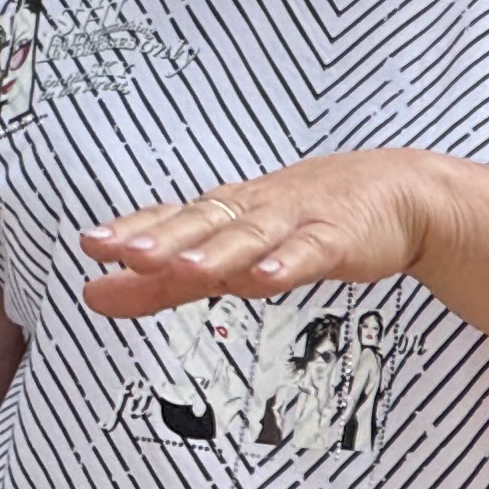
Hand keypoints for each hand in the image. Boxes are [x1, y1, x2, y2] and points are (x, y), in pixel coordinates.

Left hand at [78, 148, 457, 320]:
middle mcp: (250, 210)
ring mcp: (294, 221)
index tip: (90, 243)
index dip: (131, 231)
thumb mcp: (228, 254)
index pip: (168, 220)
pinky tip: (270, 277)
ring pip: (249, 236)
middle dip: (161, 238)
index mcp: (221, 212)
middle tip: (121, 251)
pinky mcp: (338, 237)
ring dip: (217, 252)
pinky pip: (311, 250)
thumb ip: (162, 283)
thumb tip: (93, 295)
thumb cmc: (302, 222)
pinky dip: (290, 261)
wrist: (398, 193)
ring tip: (185, 268)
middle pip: (200, 224)